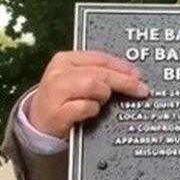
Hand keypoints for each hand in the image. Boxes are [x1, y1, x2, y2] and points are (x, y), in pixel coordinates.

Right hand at [28, 50, 148, 138]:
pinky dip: (93, 110)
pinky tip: (90, 112)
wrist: (38, 123)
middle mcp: (58, 73)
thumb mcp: (77, 80)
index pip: (99, 57)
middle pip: (99, 72)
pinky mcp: (56, 113)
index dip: (122, 65)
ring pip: (92, 85)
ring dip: (103, 95)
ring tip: (101, 102)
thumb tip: (133, 75)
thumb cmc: (64, 99)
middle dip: (123, 81)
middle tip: (140, 89)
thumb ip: (99, 73)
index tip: (138, 74)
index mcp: (65, 60)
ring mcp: (55, 93)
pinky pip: (85, 107)